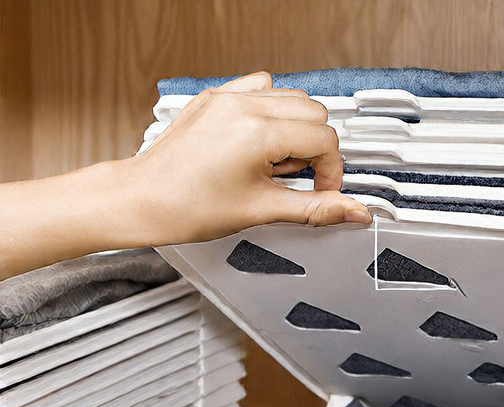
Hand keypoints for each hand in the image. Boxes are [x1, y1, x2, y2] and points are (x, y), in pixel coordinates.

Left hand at [127, 72, 371, 243]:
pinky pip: (260, 87)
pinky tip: (260, 141)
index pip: (324, 139)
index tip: (322, 191)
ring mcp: (227, 98)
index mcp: (257, 133)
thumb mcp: (262, 211)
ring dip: (296, 130)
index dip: (332, 171)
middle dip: (316, 150)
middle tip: (295, 178)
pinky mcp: (215, 98)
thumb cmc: (188, 207)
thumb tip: (353, 212)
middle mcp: (243, 106)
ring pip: (291, 97)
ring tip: (274, 163)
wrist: (142, 200)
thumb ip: (315, 208)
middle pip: (314, 113)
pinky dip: (272, 112)